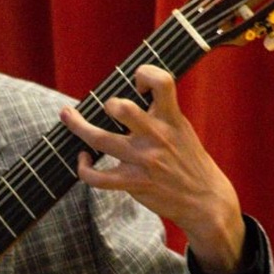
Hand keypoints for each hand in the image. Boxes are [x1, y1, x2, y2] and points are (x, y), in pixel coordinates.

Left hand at [58, 64, 245, 273]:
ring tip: (68, 116)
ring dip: (78, 127)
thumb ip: (161, 111)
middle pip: (124, 109)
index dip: (146, 73)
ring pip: (100, 139)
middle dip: (110, 103)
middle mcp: (156, 137)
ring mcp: (144, 161)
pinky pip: (98, 177)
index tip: (137, 81)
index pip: (162, 82)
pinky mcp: (134, 183)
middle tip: (106, 106)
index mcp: (171, 119)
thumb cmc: (189, 160)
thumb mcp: (182, 129)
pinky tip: (84, 159)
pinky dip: (84, 168)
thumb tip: (132, 92)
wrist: (206, 200)